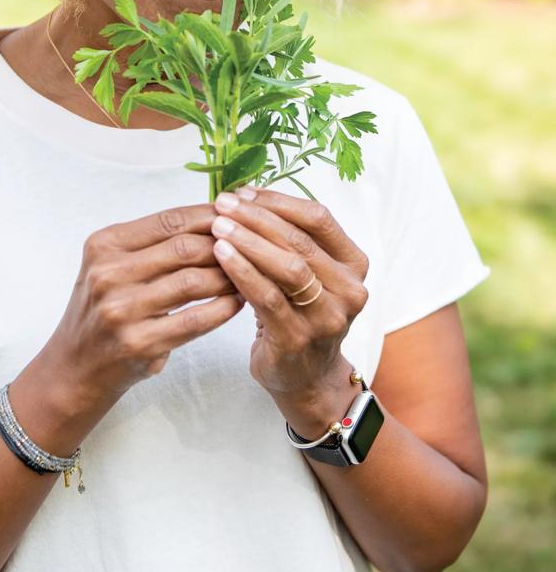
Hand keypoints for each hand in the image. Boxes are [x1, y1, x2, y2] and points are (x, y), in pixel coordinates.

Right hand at [42, 203, 241, 410]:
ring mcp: (122, 310)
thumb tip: (213, 219)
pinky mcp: (139, 343)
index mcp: (104, 245)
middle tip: (250, 248)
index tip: (236, 216)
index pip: (168, 221)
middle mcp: (108, 274)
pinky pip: (195, 319)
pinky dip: (223, 309)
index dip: (208, 216)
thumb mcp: (111, 266)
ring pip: (194, 282)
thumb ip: (152, 244)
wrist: (74, 367)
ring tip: (247, 275)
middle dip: (224, 246)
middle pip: (184, 248)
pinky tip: (237, 303)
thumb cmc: (102, 310)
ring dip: (228, 277)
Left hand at [210, 186, 368, 397]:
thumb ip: (288, 241)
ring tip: (218, 226)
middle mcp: (349, 289)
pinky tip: (220, 255)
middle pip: (300, 240)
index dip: (278, 201)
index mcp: (353, 264)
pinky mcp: (298, 338)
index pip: (318, 218)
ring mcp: (327, 317)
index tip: (243, 192)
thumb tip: (244, 197)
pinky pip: (268, 297)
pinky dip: (242, 272)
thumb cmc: (299, 316)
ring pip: (288, 267)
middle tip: (223, 205)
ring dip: (249, 241)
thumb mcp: (305, 276)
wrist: (306, 379)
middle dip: (257, 217)